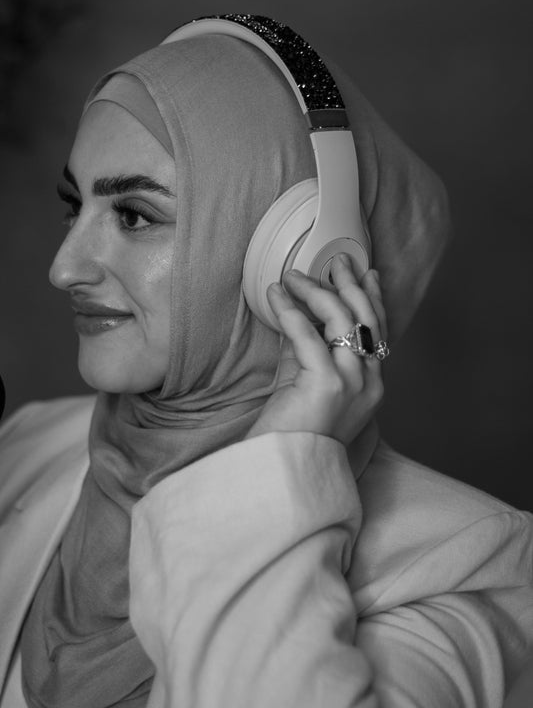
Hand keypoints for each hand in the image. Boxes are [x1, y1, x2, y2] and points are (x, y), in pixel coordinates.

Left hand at [245, 254, 386, 446]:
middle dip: (350, 284)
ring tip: (293, 277)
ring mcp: (352, 384)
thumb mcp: (306, 380)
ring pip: (342, 319)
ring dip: (316, 291)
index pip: (378, 331)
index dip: (372, 298)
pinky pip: (308, 335)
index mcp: (370, 385)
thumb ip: (308, 348)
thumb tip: (299, 311)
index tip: (365, 273)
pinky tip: (277, 296)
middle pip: (366, 318)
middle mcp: (369, 383)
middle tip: (335, 260)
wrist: (279, 469)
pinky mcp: (327, 385)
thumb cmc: (291, 430)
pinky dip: (291, 310)